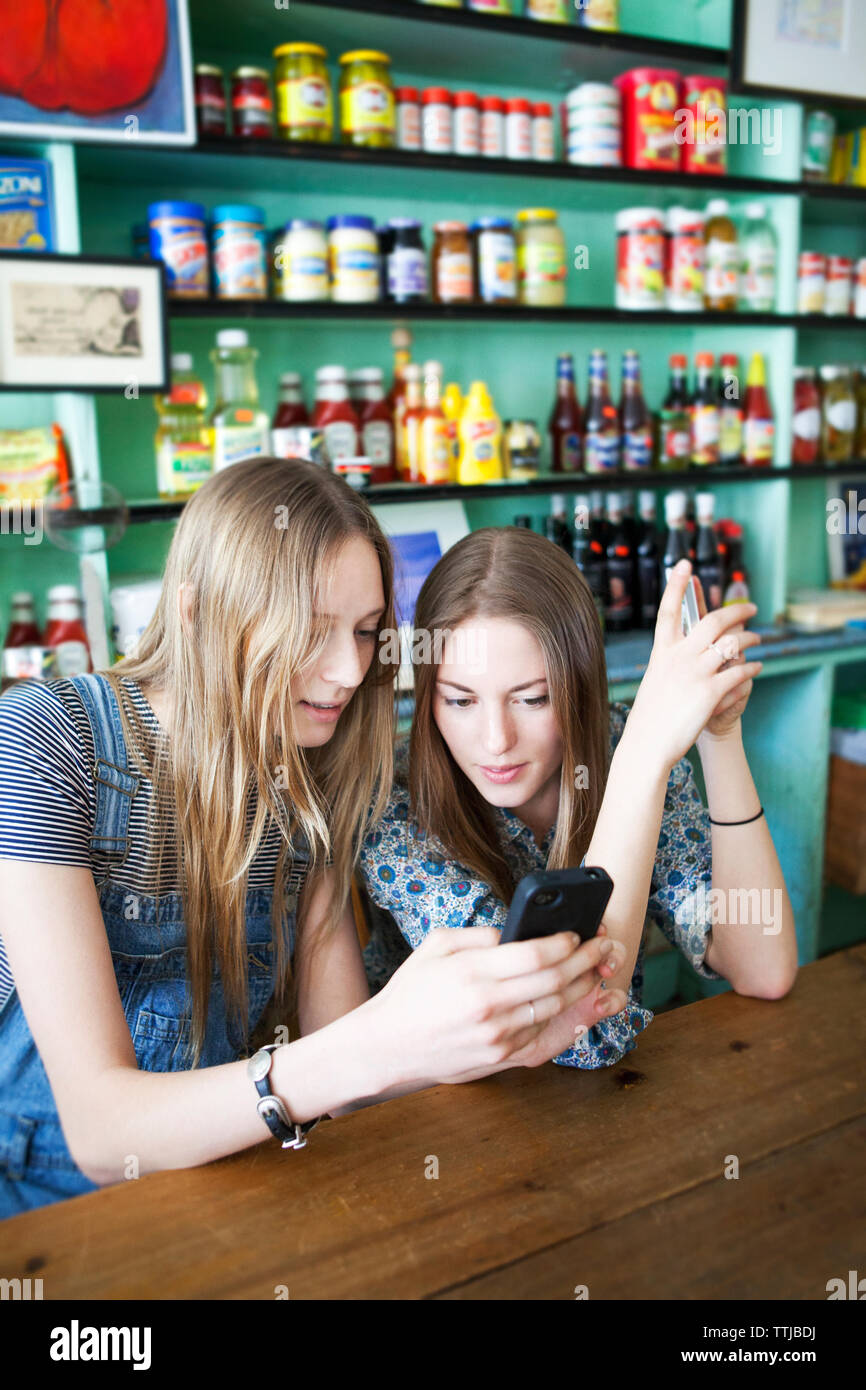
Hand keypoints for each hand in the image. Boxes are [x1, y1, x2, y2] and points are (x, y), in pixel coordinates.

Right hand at [366, 925, 627, 1088]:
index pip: (536, 954)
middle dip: (586, 961)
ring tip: (594, 971)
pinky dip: (563, 1017)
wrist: (386, 1047)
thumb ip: (480, 935)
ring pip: (555, 1009)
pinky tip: (573, 1002)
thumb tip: (517, 931)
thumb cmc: (410, 991)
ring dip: (582, 988)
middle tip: (602, 946)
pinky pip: (543, 1034)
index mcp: (472, 973)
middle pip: (555, 982)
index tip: (578, 932)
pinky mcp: (500, 1058)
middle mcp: (488, 1007)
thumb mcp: (436, 946)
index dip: (565, 942)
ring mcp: (497, 1037)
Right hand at [627, 559, 762, 770]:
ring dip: (749, 640)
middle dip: (736, 612)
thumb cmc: (650, 716)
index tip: (684, 565)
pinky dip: (752, 668)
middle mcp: (678, 657)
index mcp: (662, 652)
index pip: (669, 610)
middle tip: (751, 609)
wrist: (647, 744)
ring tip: (758, 641)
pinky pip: (739, 673)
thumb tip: (689, 650)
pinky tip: (757, 668)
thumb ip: (672, 661)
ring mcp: (695, 673)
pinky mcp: (710, 693)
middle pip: (713, 622)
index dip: (676, 585)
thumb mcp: (656, 680)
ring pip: (731, 645)